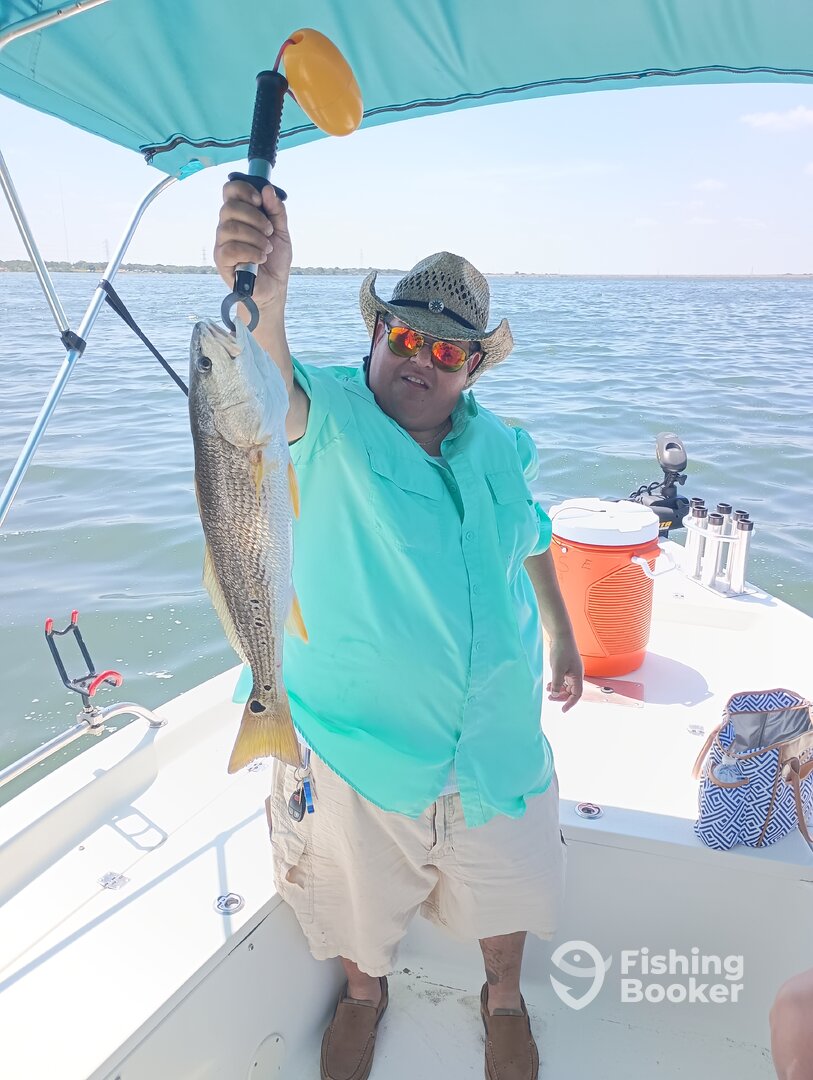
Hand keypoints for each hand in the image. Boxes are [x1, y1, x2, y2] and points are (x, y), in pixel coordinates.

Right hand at [214, 180, 292, 309]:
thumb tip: (267, 189)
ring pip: (230, 227)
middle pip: (229, 207)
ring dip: (255, 237)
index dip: (242, 189)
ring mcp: (222, 243)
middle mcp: (227, 225)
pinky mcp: (221, 260)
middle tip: (269, 231)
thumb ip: (276, 211)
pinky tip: (260, 258)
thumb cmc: (275, 259)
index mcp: (240, 214)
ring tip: (267, 248)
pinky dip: (250, 252)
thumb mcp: (282, 231)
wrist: (274, 287)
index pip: (230, 190)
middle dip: (254, 217)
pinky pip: (230, 249)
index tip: (259, 200)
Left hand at [546, 634, 583, 712]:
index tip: (563, 710)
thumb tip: (554, 694)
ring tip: (547, 691)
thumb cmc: (561, 651)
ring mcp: (572, 670)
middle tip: (550, 698)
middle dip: (561, 696)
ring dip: (558, 690)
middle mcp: (576, 675)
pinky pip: (563, 679)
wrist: (561, 635)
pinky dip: (557, 683)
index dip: (570, 703)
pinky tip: (549, 684)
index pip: (576, 695)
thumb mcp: (557, 669)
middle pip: (571, 691)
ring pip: (566, 686)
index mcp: (577, 676)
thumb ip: (556, 683)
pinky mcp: (567, 667)